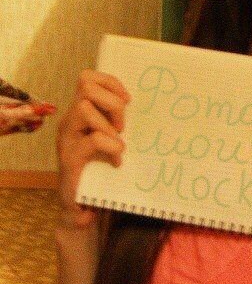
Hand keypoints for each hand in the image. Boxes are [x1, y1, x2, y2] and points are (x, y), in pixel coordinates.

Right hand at [56, 70, 129, 228]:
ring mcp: (67, 139)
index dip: (110, 82)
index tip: (128, 99)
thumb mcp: (110, 139)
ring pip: (83, 107)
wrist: (80, 206)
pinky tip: (118, 161)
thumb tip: (152, 103)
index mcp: (79, 114)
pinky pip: (92, 140)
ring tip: (119, 142)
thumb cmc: (101, 169)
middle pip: (85, 85)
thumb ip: (118, 121)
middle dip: (111, 100)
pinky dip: (110, 147)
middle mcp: (69, 122)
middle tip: (122, 125)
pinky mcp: (70, 160)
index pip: (88, 78)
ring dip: (108, 123)